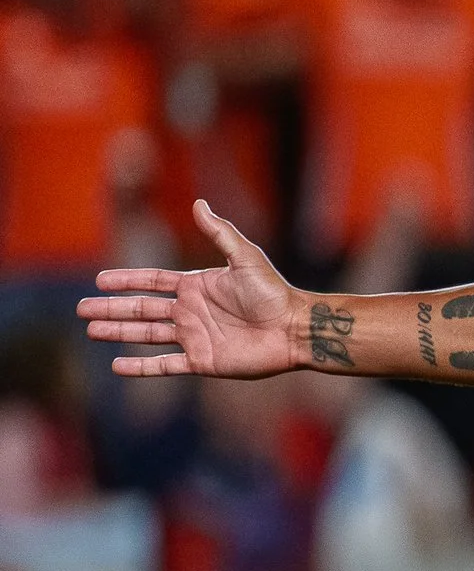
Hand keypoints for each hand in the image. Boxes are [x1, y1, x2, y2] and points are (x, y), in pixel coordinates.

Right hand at [79, 198, 302, 377]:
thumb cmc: (274, 292)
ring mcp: (194, 337)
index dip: (126, 281)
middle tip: (82, 310)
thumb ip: (220, 232)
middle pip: (141, 309)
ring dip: (119, 333)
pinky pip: (165, 365)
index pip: (151, 282)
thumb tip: (198, 203)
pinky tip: (117, 365)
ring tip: (92, 330)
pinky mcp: (202, 361)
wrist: (294, 329)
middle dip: (112, 310)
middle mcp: (191, 312)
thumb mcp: (245, 257)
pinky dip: (141, 367)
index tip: (99, 281)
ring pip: (147, 335)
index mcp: (196, 287)